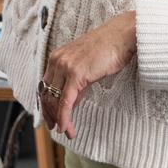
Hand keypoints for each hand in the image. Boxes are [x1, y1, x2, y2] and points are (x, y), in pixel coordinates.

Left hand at [39, 11, 137, 138]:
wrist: (122, 36)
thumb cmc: (109, 48)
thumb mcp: (86, 66)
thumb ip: (76, 83)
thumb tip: (71, 101)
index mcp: (57, 57)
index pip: (45, 85)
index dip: (46, 104)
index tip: (50, 117)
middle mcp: (57, 61)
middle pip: (47, 94)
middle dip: (50, 114)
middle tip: (55, 127)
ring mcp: (65, 67)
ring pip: (55, 100)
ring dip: (58, 119)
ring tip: (65, 131)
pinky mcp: (76, 74)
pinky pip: (66, 101)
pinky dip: (64, 117)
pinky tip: (66, 128)